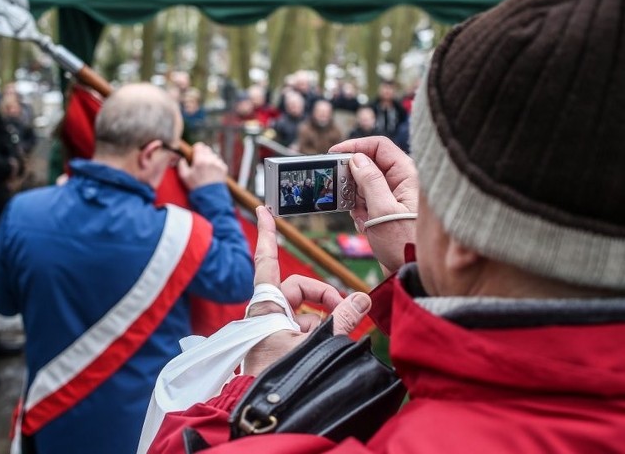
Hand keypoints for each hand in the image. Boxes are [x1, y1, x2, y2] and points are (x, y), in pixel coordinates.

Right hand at [177, 142, 227, 189]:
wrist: (210, 196)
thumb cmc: (196, 187)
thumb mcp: (184, 176)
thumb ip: (181, 165)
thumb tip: (182, 159)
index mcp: (200, 161)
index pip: (199, 145)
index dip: (196, 148)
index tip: (194, 153)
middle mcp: (210, 160)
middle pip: (207, 149)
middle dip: (203, 153)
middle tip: (199, 161)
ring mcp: (218, 164)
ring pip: (213, 155)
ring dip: (209, 158)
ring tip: (206, 168)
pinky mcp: (224, 168)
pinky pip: (219, 161)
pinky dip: (215, 164)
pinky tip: (211, 171)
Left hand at [243, 206, 371, 376]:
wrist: (266, 417)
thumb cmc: (283, 381)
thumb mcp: (318, 346)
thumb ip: (343, 320)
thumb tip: (362, 298)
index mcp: (266, 308)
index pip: (266, 262)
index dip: (266, 234)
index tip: (262, 208)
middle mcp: (266, 316)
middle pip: (298, 289)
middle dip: (324, 295)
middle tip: (346, 312)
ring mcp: (271, 333)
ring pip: (302, 314)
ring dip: (323, 320)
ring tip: (338, 339)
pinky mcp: (277, 348)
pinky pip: (301, 331)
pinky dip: (318, 334)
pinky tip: (330, 349)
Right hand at [330, 137, 418, 272]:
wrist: (412, 274)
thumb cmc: (404, 244)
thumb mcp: (383, 211)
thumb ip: (369, 181)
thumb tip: (356, 159)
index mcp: (407, 174)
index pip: (379, 146)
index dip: (355, 146)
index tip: (333, 154)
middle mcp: (402, 181)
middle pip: (369, 164)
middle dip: (352, 179)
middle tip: (342, 192)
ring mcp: (394, 196)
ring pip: (365, 184)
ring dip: (356, 199)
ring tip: (361, 217)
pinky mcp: (388, 210)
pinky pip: (367, 201)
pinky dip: (360, 211)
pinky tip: (365, 226)